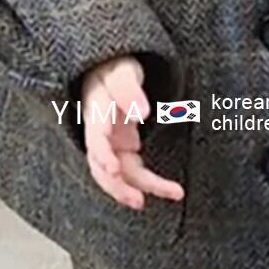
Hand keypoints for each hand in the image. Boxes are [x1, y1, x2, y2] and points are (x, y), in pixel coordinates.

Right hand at [81, 55, 184, 210]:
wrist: (111, 68)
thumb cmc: (114, 68)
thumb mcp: (122, 71)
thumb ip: (129, 90)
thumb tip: (143, 113)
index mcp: (95, 112)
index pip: (95, 137)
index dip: (102, 155)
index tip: (113, 169)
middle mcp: (99, 133)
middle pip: (101, 165)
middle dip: (117, 185)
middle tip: (137, 200)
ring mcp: (111, 143)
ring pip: (119, 173)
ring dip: (139, 188)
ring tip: (172, 193)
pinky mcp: (124, 148)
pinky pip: (133, 171)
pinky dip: (150, 183)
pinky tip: (171, 190)